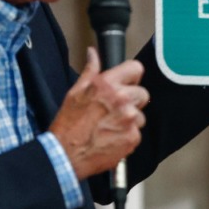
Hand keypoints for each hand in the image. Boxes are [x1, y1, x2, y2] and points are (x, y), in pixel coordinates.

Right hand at [49, 48, 148, 179]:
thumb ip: (90, 71)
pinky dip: (127, 136)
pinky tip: (112, 138)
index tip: (127, 84)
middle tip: (115, 110)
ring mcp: (129, 119)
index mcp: (107, 84)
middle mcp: (121, 99)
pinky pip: (137, 133)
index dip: (131, 77)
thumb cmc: (68, 125)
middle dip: (132, 101)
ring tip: (110, 126)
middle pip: (142, 94)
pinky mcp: (133, 137)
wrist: (66, 155)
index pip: (136, 68)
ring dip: (130, 120)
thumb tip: (93, 53)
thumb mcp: (75, 92)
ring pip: (141, 115)